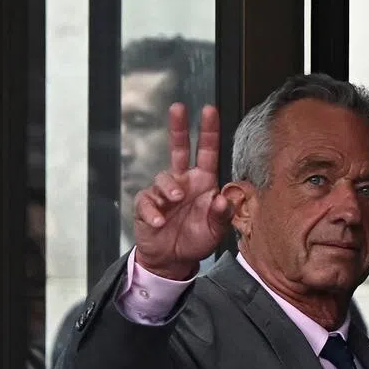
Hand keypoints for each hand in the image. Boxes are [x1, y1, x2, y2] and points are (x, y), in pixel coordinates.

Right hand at [133, 103, 231, 279]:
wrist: (173, 260)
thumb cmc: (196, 240)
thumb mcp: (215, 231)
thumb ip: (221, 215)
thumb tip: (222, 199)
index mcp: (203, 183)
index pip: (207, 153)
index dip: (209, 132)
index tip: (209, 110)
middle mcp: (183, 182)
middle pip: (179, 149)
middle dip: (179, 128)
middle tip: (178, 108)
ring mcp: (163, 193)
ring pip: (162, 178)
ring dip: (169, 187)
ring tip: (175, 200)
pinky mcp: (146, 206)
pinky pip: (146, 202)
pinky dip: (153, 212)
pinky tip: (160, 222)